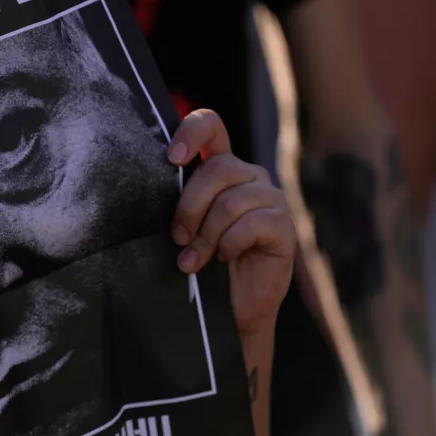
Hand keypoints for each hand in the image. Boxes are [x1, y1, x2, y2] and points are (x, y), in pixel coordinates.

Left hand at [167, 109, 295, 339]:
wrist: (229, 309)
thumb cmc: (201, 264)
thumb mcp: (183, 226)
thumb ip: (177, 201)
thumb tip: (151, 182)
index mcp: (222, 168)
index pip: (211, 126)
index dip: (192, 132)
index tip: (171, 159)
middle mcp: (250, 176)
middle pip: (217, 169)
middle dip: (189, 207)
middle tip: (177, 238)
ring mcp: (271, 199)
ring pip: (231, 201)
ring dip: (206, 235)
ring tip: (192, 261)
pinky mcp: (284, 226)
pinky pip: (251, 224)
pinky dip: (229, 245)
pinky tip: (224, 260)